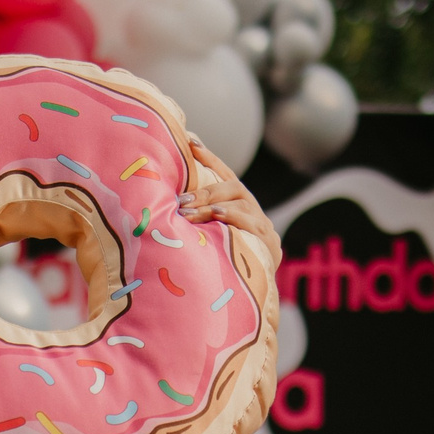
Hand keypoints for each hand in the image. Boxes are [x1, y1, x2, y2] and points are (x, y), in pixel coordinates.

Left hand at [178, 136, 281, 266]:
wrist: (255, 291)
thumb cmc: (224, 261)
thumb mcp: (210, 237)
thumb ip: (197, 220)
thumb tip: (166, 207)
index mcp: (239, 204)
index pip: (225, 174)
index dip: (209, 157)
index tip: (191, 142)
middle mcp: (252, 209)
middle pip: (233, 187)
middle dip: (205, 191)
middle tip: (181, 200)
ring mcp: (262, 225)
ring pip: (241, 203)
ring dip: (213, 205)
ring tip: (190, 211)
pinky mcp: (268, 242)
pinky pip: (251, 224)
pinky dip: (233, 217)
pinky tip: (217, 216)